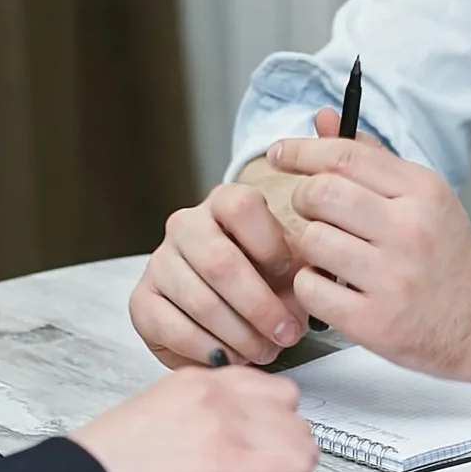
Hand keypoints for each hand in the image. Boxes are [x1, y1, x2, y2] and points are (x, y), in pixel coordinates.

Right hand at [71, 366, 319, 471]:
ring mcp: (225, 424)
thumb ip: (207, 418)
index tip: (250, 451)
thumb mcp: (163, 417)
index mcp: (199, 379)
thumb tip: (243, 442)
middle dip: (281, 451)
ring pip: (302, 444)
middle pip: (293, 413)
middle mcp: (216, 393)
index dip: (268, 427)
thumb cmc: (112, 464)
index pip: (270, 389)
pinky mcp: (228, 461)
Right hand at [127, 107, 367, 371]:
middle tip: (289, 334)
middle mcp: (186, 225)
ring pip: (198, 299)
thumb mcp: (306, 244)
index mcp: (225, 201)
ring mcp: (160, 262)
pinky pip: (171, 327)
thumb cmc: (277, 278)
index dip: (272, 247)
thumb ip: (322, 188)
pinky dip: (208, 348)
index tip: (294, 276)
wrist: (240, 315)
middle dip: (260, 305)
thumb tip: (328, 114)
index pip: (242, 206)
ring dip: (239, 333)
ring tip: (267, 350)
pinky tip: (232, 357)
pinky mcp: (143, 302)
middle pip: (219, 261)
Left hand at [263, 132, 470, 380]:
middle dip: (304, 199)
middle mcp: (409, 230)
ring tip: (330, 254)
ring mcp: (392, 278)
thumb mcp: (423, 197)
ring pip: (311, 240)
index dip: (302, 151)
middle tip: (314, 212)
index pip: (345, 155)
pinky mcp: (374, 322)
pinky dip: (311, 286)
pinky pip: (310, 289)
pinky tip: (332, 286)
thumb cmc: (446, 256)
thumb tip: (324, 120)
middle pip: (320, 194)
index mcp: (422, 192)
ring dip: (309, 246)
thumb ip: (372, 158)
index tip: (279, 154)